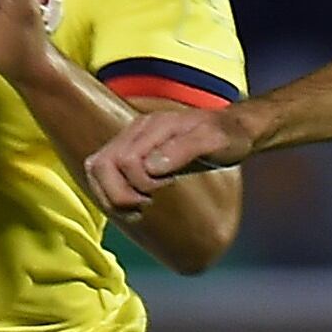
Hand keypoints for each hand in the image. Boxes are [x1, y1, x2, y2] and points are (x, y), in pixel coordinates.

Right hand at [85, 106, 258, 215]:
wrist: (234, 129)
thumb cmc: (228, 135)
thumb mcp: (215, 141)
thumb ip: (183, 150)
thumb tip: (150, 168)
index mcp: (154, 126)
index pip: (124, 160)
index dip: (138, 183)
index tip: (164, 187)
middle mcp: (137, 131)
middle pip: (99, 165)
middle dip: (118, 193)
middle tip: (145, 203)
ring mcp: (132, 140)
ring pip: (96, 169)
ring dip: (111, 195)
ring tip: (140, 206)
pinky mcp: (132, 152)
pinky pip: (105, 173)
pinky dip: (112, 193)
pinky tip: (136, 202)